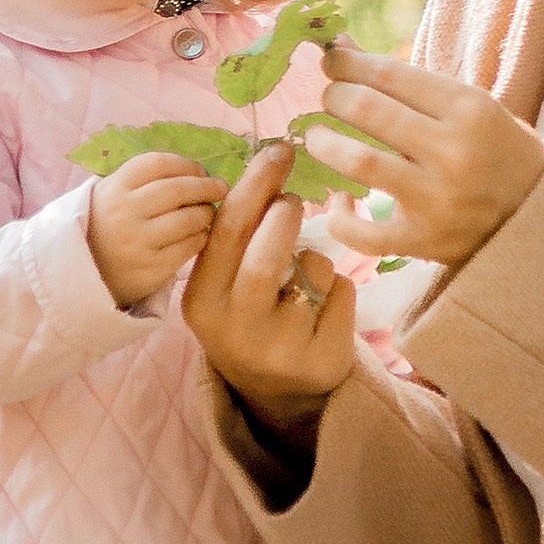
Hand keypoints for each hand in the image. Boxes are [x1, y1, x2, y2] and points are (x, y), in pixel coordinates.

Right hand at [85, 153, 226, 307]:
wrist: (88, 274)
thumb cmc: (110, 226)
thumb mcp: (113, 194)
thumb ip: (146, 179)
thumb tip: (197, 170)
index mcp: (114, 188)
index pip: (158, 164)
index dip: (186, 164)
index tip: (200, 171)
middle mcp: (124, 213)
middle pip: (177, 190)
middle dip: (206, 186)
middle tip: (220, 188)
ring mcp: (137, 242)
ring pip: (188, 219)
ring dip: (206, 213)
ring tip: (208, 213)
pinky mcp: (151, 269)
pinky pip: (189, 246)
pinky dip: (201, 237)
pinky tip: (199, 235)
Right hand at [181, 142, 356, 433]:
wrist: (278, 393)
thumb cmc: (251, 315)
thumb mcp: (226, 284)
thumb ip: (238, 236)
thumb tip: (269, 164)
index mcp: (201, 301)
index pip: (226, 232)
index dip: (255, 184)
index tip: (278, 150)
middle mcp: (233, 329)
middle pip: (266, 253)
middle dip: (285, 215)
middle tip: (293, 202)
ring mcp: (278, 349)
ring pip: (313, 270)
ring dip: (316, 257)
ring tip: (305, 276)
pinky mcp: (320, 359)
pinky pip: (343, 292)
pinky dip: (340, 285)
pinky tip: (324, 308)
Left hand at [299, 50, 543, 271]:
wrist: (537, 215)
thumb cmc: (495, 149)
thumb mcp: (466, 105)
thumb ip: (406, 82)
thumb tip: (341, 47)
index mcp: (469, 109)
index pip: (391, 73)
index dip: (348, 63)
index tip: (331, 60)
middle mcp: (453, 151)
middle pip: (367, 109)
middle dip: (334, 97)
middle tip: (330, 99)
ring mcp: (437, 199)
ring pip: (358, 162)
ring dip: (324, 143)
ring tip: (317, 137)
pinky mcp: (423, 240)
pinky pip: (361, 232)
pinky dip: (339, 216)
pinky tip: (340, 200)